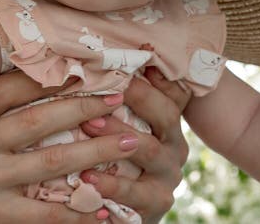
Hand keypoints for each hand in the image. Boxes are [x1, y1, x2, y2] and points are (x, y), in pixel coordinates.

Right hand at [0, 70, 143, 222]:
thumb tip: (26, 67)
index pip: (11, 87)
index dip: (52, 75)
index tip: (89, 66)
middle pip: (39, 121)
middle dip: (86, 107)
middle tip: (122, 98)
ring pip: (51, 163)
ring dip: (96, 152)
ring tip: (131, 142)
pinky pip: (44, 215)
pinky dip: (77, 210)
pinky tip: (105, 206)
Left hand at [78, 67, 191, 222]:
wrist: (130, 211)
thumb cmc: (124, 159)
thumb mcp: (130, 127)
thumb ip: (132, 97)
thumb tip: (130, 51)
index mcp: (170, 126)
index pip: (167, 97)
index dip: (143, 85)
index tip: (113, 72)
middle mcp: (175, 150)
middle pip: (162, 121)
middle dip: (129, 109)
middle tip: (90, 110)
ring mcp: (167, 180)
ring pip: (148, 156)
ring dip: (114, 145)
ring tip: (85, 136)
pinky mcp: (155, 209)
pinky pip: (134, 198)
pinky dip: (109, 187)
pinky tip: (85, 181)